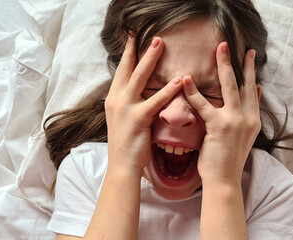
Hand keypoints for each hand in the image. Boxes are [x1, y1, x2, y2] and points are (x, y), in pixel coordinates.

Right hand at [105, 36, 181, 171]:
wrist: (121, 166)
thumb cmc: (126, 144)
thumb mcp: (123, 118)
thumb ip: (129, 102)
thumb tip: (139, 90)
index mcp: (113, 98)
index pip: (122, 71)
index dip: (128, 54)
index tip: (134, 38)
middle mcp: (116, 99)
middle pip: (128, 68)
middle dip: (139, 49)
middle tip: (151, 35)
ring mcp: (125, 108)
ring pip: (138, 78)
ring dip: (150, 59)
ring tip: (161, 44)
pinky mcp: (137, 118)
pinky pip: (154, 100)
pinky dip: (167, 89)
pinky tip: (179, 81)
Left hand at [182, 42, 260, 183]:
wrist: (225, 181)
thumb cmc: (228, 160)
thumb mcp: (243, 137)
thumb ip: (246, 116)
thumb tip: (253, 95)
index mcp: (253, 121)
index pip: (253, 92)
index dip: (250, 74)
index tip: (249, 58)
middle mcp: (248, 118)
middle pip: (245, 84)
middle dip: (242, 62)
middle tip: (238, 46)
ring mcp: (235, 122)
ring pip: (230, 87)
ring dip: (224, 65)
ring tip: (219, 49)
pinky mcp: (219, 127)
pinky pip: (204, 105)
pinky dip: (193, 91)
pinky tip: (186, 79)